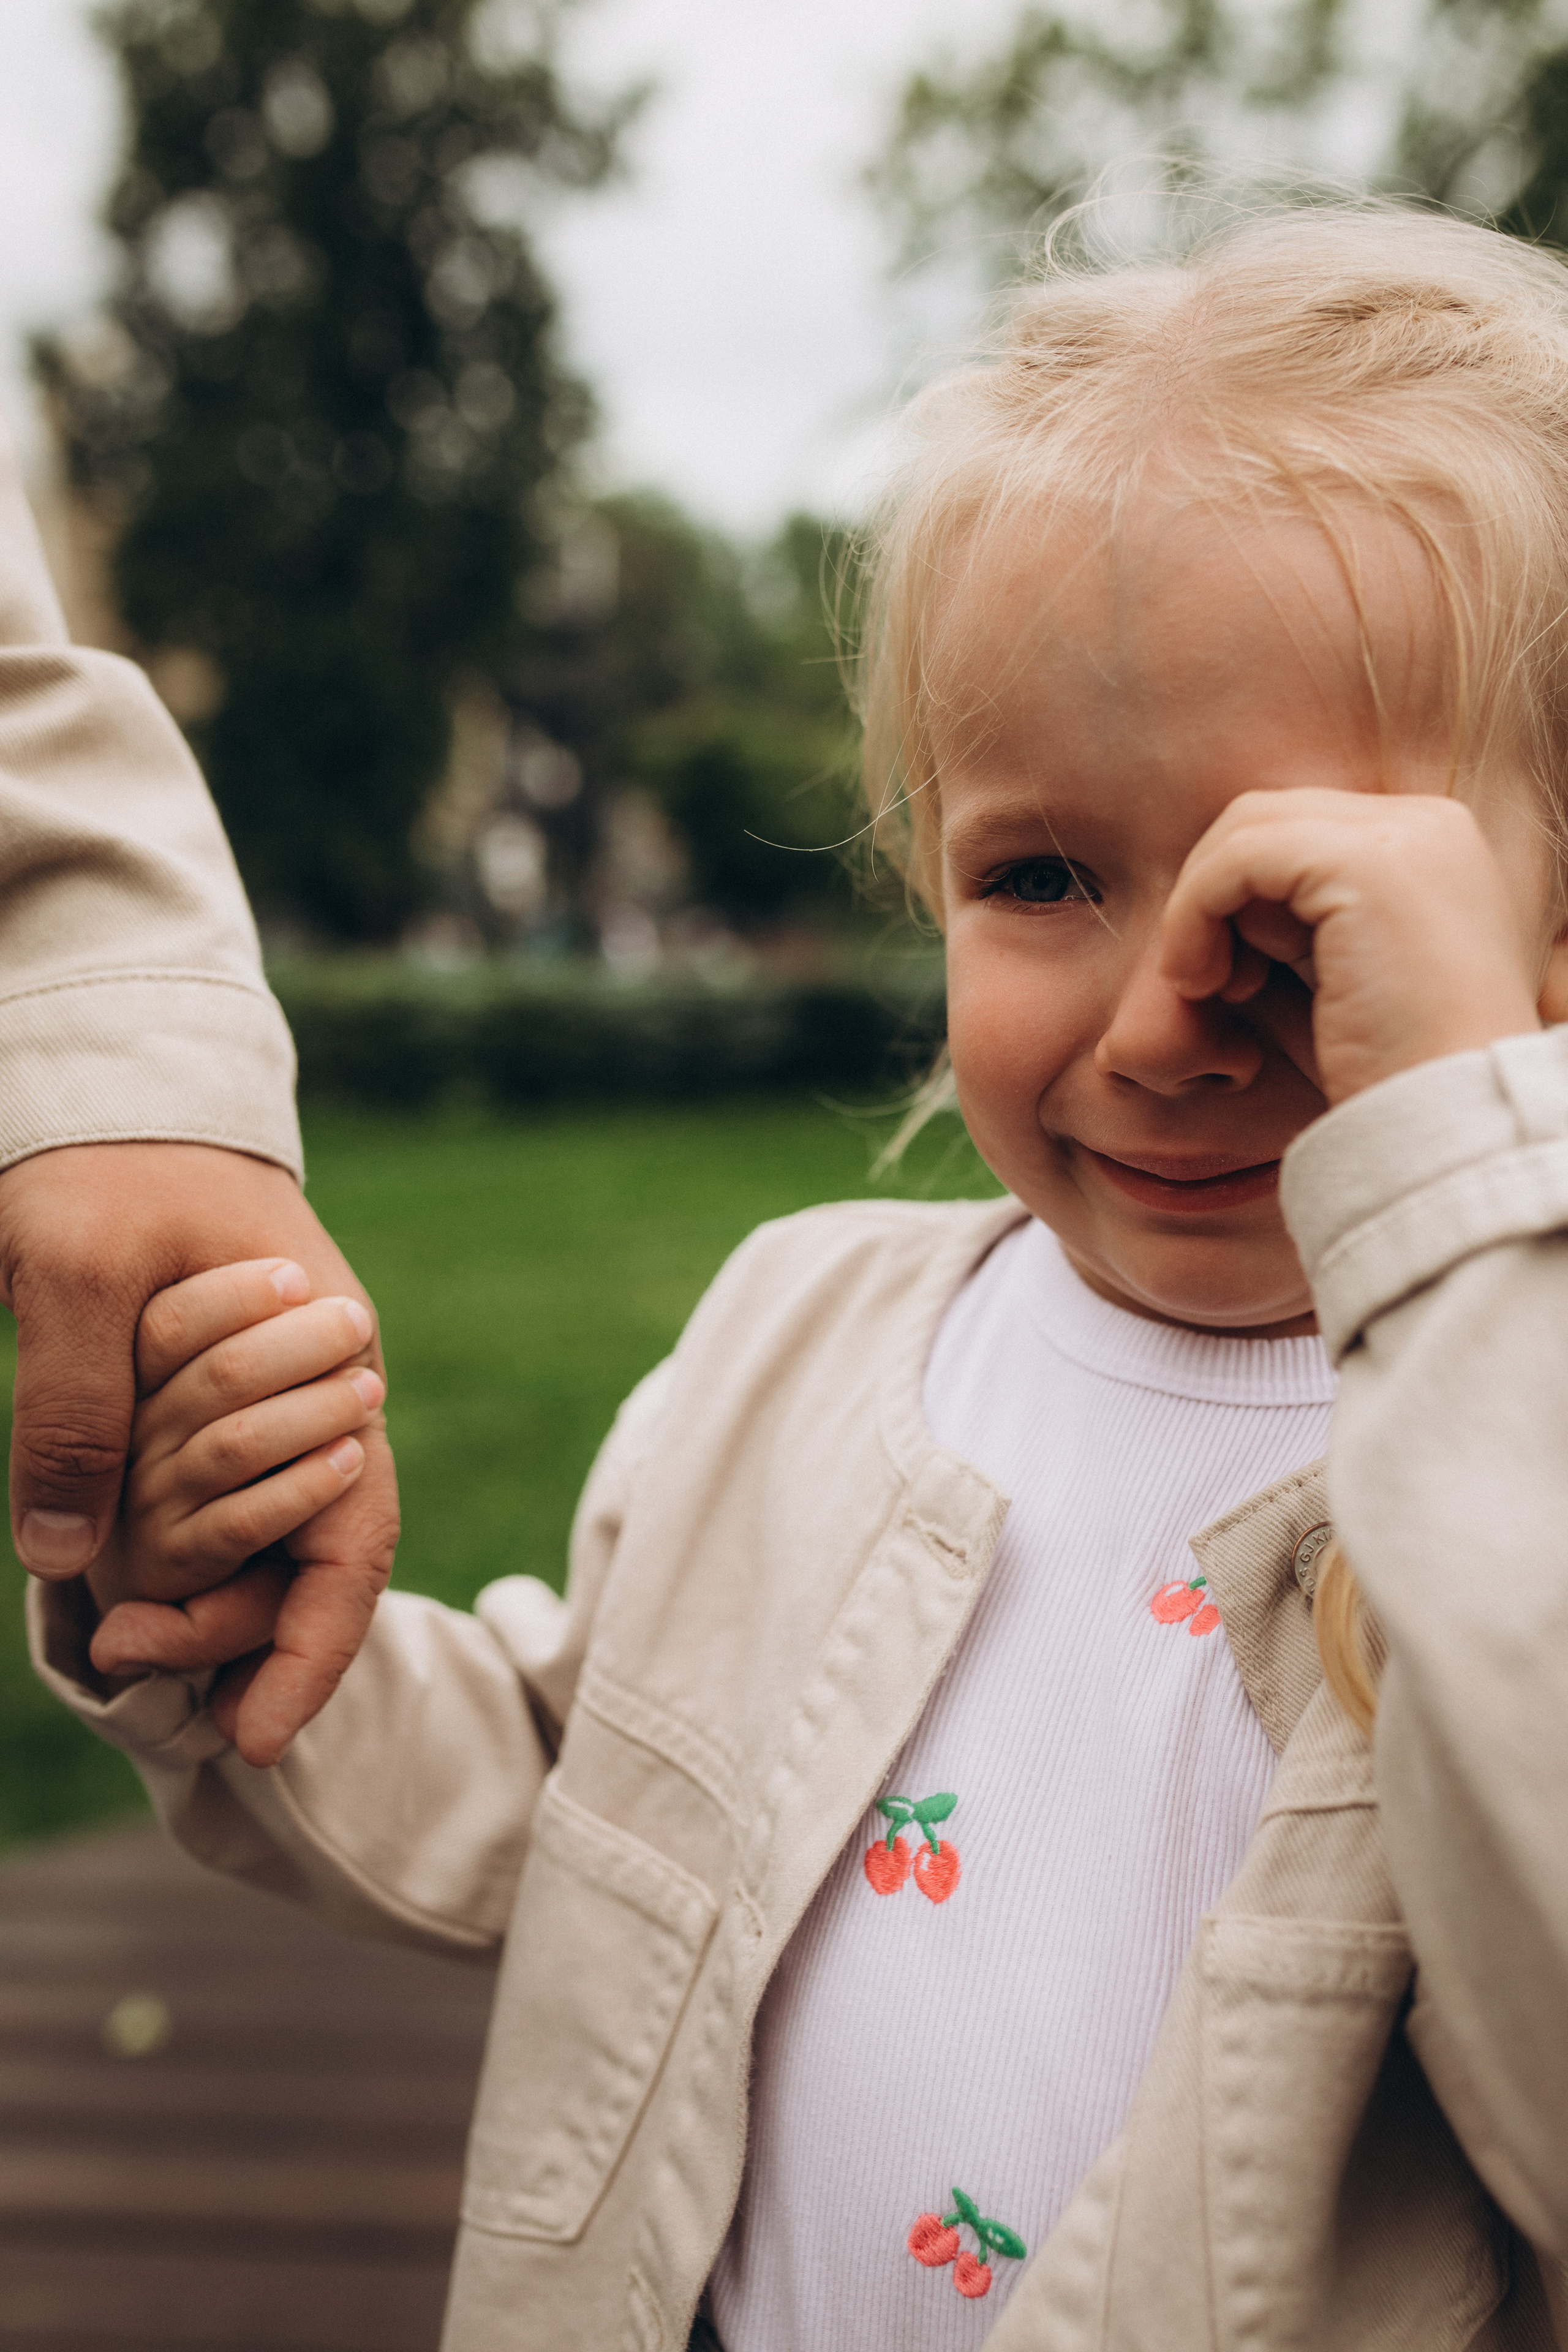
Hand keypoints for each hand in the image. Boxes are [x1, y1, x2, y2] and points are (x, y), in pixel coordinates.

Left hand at [0, 1142, 398, 1764]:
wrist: (112, 1092)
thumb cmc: (105, 1164)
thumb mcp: (75, 1269)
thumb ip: (75, 1404)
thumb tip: (63, 1555)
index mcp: (333, 1351)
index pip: (355, 1531)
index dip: (313, 1647)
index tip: (257, 1740)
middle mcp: (324, 1386)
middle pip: (315, 1551)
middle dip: (247, 1636)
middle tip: (154, 1679)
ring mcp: (276, 1394)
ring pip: (268, 1534)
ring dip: (211, 1602)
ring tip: (127, 1646)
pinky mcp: (220, 1398)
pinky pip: (220, 1499)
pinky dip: (185, 1556)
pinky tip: (135, 1595)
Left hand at [1158, 790, 1544, 1106]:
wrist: (1449, 1124)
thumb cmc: (1386, 1075)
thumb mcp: (1331, 979)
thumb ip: (1288, 925)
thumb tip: (1210, 902)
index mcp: (1431, 849)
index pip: (1301, 832)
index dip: (1245, 899)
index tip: (1232, 980)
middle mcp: (1428, 826)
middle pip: (1271, 818)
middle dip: (1216, 894)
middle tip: (1208, 982)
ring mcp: (1404, 836)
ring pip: (1248, 828)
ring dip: (1198, 907)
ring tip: (1206, 988)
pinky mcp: (1365, 863)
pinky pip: (1239, 857)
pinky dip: (1194, 914)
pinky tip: (1203, 983)